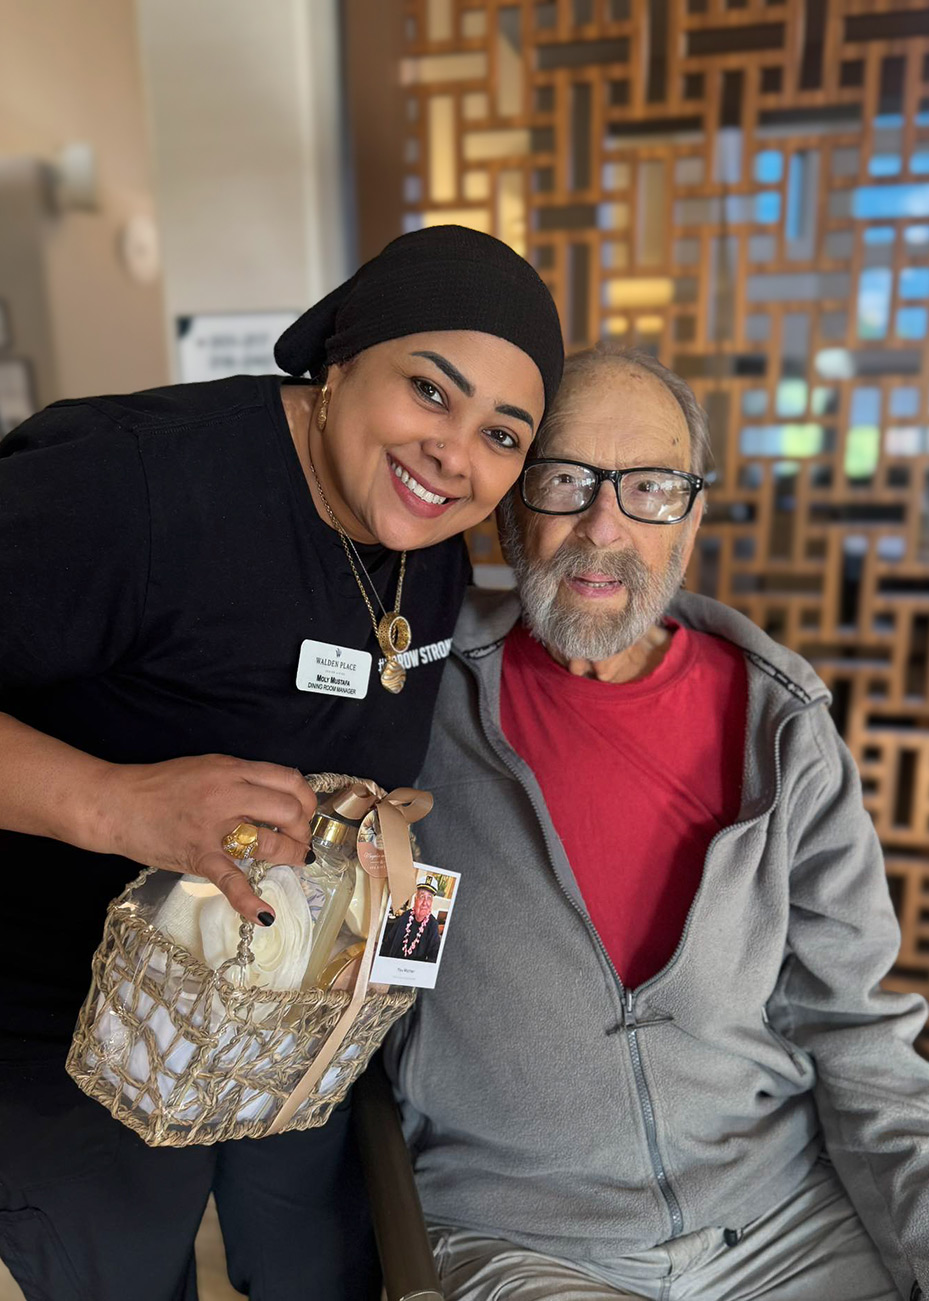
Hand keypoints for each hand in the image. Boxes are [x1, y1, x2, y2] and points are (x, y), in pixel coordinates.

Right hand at [97, 755, 316, 924]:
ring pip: (268, 842)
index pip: (288, 780)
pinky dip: (248, 900)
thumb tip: (276, 795)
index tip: (306, 812)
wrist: (117, 803)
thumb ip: (240, 778)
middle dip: (303, 829)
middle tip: (301, 839)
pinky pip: (229, 879)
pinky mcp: (198, 856)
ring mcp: (214, 827)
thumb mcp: (208, 768)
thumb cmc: (160, 785)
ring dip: (290, 855)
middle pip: (287, 811)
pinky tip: (265, 914)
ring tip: (296, 860)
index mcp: (232, 771)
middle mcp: (228, 795)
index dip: (306, 799)